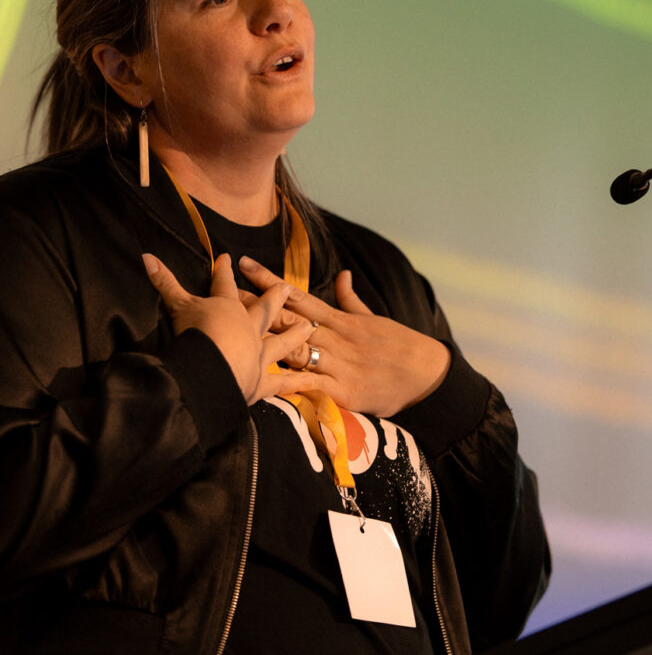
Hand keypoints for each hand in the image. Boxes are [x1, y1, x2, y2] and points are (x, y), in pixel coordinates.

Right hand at [143, 253, 314, 403]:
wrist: (212, 366)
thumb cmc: (196, 333)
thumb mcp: (177, 305)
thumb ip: (164, 283)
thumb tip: (146, 256)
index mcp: (228, 309)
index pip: (224, 285)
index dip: (224, 271)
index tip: (229, 258)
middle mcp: (249, 329)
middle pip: (266, 309)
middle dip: (276, 297)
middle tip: (287, 286)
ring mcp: (260, 355)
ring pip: (285, 342)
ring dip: (297, 334)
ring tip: (310, 327)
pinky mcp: (262, 382)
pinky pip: (284, 384)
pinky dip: (299, 384)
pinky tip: (313, 383)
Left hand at [238, 256, 450, 416]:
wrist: (427, 374)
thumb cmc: (401, 346)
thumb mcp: (374, 318)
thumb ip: (351, 299)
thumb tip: (340, 274)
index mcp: (341, 319)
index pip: (298, 295)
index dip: (269, 280)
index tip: (244, 264)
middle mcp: (335, 338)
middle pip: (287, 319)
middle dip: (254, 306)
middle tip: (221, 292)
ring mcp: (338, 364)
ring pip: (294, 348)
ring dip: (262, 340)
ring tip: (233, 333)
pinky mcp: (343, 390)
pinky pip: (310, 386)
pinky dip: (287, 383)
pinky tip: (262, 382)